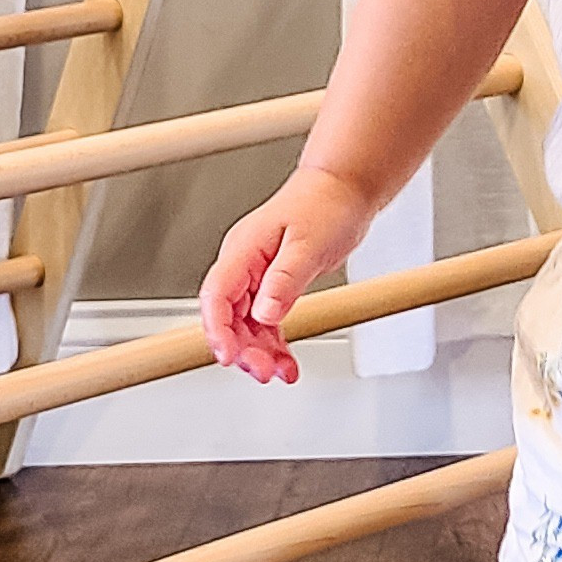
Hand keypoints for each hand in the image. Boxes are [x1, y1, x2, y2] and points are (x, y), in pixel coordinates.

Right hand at [199, 166, 375, 384]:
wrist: (344, 189)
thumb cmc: (325, 204)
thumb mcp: (308, 244)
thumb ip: (285, 280)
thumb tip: (265, 314)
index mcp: (244, 249)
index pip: (217, 294)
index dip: (218, 329)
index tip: (228, 355)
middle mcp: (245, 264)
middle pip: (229, 316)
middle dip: (243, 348)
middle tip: (264, 371)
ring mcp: (257, 275)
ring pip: (246, 324)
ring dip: (259, 351)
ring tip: (280, 372)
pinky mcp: (274, 284)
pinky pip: (265, 322)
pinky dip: (274, 344)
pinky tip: (285, 361)